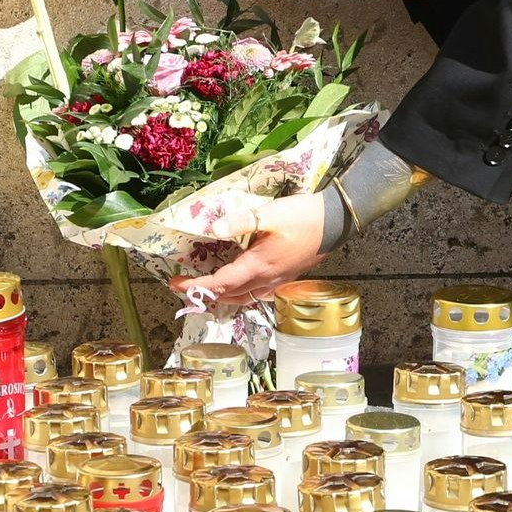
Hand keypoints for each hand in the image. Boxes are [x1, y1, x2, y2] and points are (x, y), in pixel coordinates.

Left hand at [191, 193, 330, 308]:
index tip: (175, 283)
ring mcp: (277, 281)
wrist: (335, 222)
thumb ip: (239, 221)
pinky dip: (241, 293)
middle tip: (184, 286)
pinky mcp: (286, 278)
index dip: (196, 286)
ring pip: (244, 298)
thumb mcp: (269, 213)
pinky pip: (257, 293)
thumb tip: (213, 230)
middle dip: (204, 294)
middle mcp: (266, 279)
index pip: (220, 284)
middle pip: (229, 296)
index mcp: (258, 266)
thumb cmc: (302, 216)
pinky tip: (239, 285)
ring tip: (206, 289)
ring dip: (222, 297)